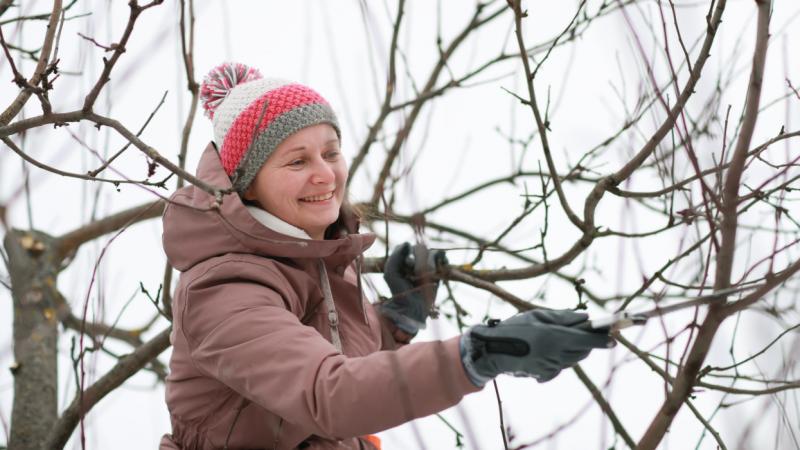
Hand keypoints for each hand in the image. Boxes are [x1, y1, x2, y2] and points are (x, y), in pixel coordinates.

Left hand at [378, 242, 446, 334]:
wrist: (412, 307)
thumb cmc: (399, 290)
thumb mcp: (391, 273)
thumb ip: (395, 256)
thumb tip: (406, 243)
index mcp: (400, 256)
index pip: (406, 246)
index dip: (408, 255)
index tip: (407, 266)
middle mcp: (413, 257)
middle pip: (420, 248)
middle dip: (419, 261)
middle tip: (416, 274)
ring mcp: (426, 261)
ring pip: (430, 252)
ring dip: (428, 264)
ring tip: (425, 277)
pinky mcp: (437, 267)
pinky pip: (441, 254)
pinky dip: (440, 260)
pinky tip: (436, 271)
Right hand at [459, 309, 612, 385]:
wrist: (493, 350)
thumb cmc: (514, 328)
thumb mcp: (537, 315)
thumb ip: (563, 317)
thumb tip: (585, 318)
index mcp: (555, 337)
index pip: (587, 339)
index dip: (602, 339)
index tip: (614, 339)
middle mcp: (556, 354)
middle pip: (583, 351)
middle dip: (587, 342)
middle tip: (581, 331)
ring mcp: (550, 367)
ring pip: (572, 359)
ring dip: (572, 349)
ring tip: (555, 339)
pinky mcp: (544, 374)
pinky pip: (560, 366)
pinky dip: (559, 358)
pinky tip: (544, 350)